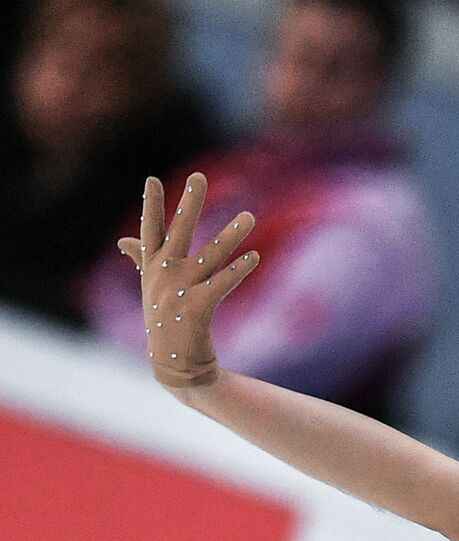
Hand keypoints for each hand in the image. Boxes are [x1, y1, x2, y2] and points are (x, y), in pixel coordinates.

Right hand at [115, 172, 258, 389]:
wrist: (173, 363)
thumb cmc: (164, 321)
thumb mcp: (151, 287)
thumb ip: (141, 260)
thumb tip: (123, 240)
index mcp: (151, 268)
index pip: (150, 230)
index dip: (151, 206)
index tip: (150, 179)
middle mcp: (163, 276)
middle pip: (178, 232)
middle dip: (189, 203)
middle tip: (199, 176)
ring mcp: (179, 292)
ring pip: (210, 255)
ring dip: (231, 235)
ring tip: (250, 215)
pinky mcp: (196, 308)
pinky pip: (222, 284)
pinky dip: (238, 270)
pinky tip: (253, 256)